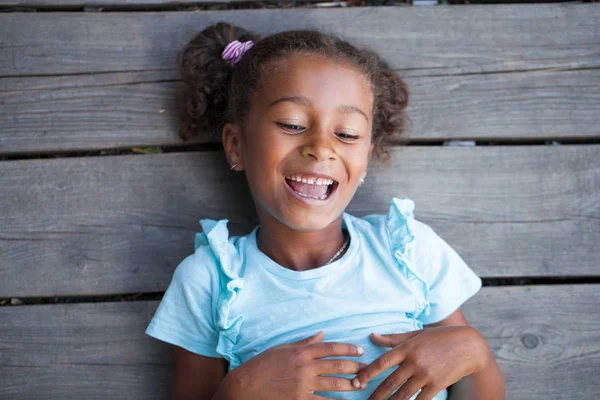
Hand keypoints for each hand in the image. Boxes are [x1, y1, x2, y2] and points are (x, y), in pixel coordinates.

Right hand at [225, 331, 367, 399]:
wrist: (244, 387)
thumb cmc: (261, 366)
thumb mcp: (281, 349)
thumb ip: (304, 342)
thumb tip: (321, 334)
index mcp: (301, 352)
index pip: (330, 347)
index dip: (347, 348)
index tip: (360, 351)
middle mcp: (305, 367)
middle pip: (337, 365)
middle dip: (355, 367)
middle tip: (368, 369)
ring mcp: (303, 385)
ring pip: (334, 384)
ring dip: (351, 385)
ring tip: (362, 385)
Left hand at [352, 326, 487, 399]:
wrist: (468, 346)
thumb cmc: (439, 338)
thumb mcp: (415, 335)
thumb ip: (392, 338)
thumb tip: (372, 336)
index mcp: (406, 348)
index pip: (382, 362)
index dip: (367, 373)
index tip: (357, 382)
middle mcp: (414, 361)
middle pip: (390, 382)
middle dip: (376, 395)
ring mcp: (426, 374)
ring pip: (403, 394)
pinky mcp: (437, 385)